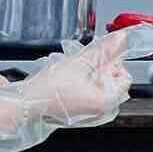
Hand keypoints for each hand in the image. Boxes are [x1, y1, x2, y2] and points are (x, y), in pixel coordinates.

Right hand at [20, 30, 134, 127]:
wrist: (27, 103)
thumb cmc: (50, 89)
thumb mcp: (81, 61)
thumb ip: (105, 49)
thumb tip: (121, 38)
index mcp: (107, 101)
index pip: (125, 76)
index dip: (112, 64)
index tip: (97, 61)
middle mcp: (102, 110)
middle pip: (113, 80)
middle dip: (100, 69)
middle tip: (82, 67)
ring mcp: (92, 112)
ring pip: (100, 85)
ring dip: (90, 74)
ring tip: (74, 73)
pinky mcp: (82, 111)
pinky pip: (91, 92)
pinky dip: (83, 83)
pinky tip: (70, 81)